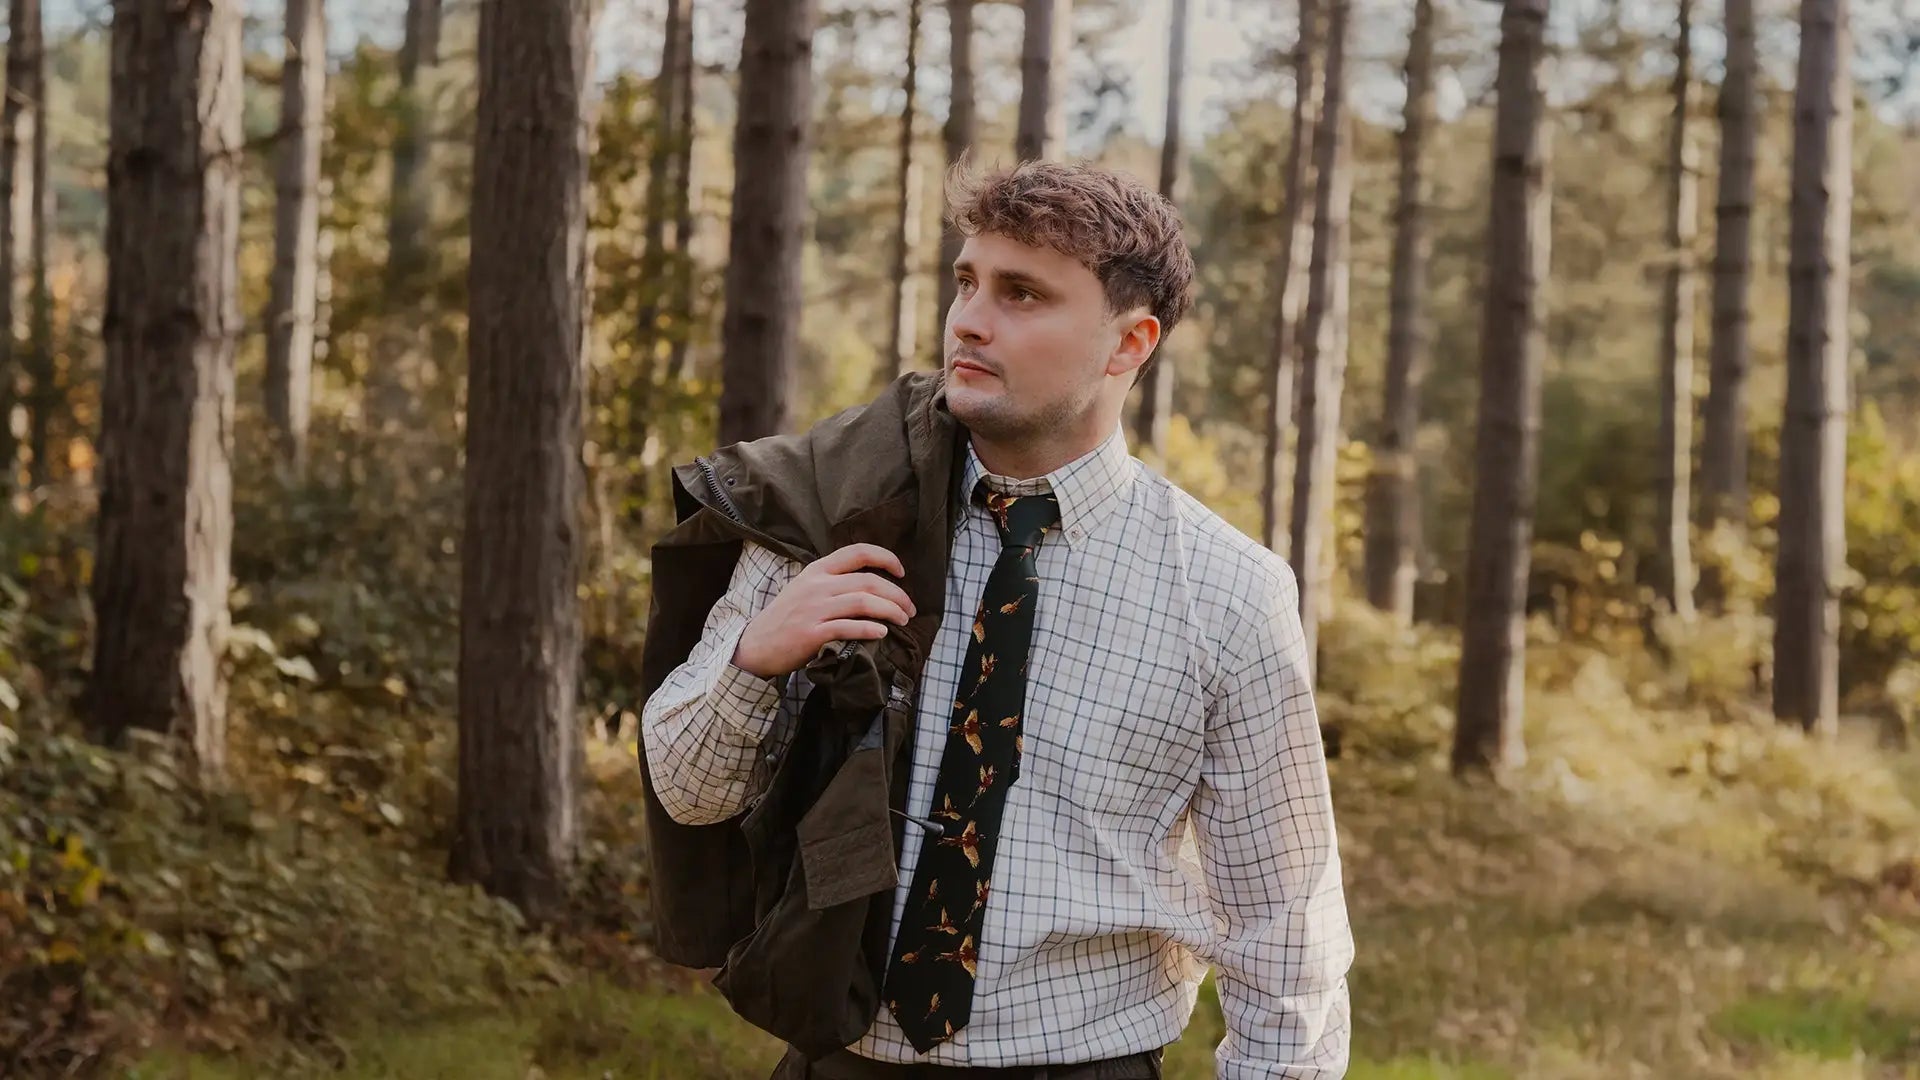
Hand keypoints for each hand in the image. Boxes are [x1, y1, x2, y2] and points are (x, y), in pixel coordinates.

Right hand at [732, 544, 916, 678]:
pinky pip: (848, 628)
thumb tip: (871, 584)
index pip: (857, 552)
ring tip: (903, 620)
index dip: (885, 558)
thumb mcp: (805, 588)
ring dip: (890, 611)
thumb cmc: (786, 618)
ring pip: (863, 603)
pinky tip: (881, 632)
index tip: (901, 572)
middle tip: (909, 608)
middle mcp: (817, 586)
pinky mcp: (812, 634)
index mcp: (817, 570)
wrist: (756, 645)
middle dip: (896, 594)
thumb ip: (832, 581)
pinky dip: (869, 630)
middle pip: (868, 582)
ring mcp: (814, 609)